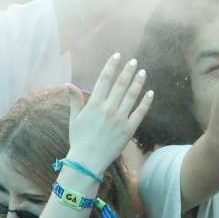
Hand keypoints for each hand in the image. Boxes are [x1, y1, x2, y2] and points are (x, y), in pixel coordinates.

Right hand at [65, 54, 152, 173]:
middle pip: (120, 85)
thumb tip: (68, 84)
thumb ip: (75, 100)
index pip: (104, 79)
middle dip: (127, 71)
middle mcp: (108, 109)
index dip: (111, 66)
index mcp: (94, 105)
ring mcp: (120, 119)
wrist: (87, 161)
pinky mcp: (129, 129)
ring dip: (138, 82)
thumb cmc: (79, 139)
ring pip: (132, 96)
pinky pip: (140, 112)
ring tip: (143, 72)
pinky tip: (150, 92)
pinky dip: (146, 101)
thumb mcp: (75, 118)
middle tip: (134, 61)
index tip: (117, 56)